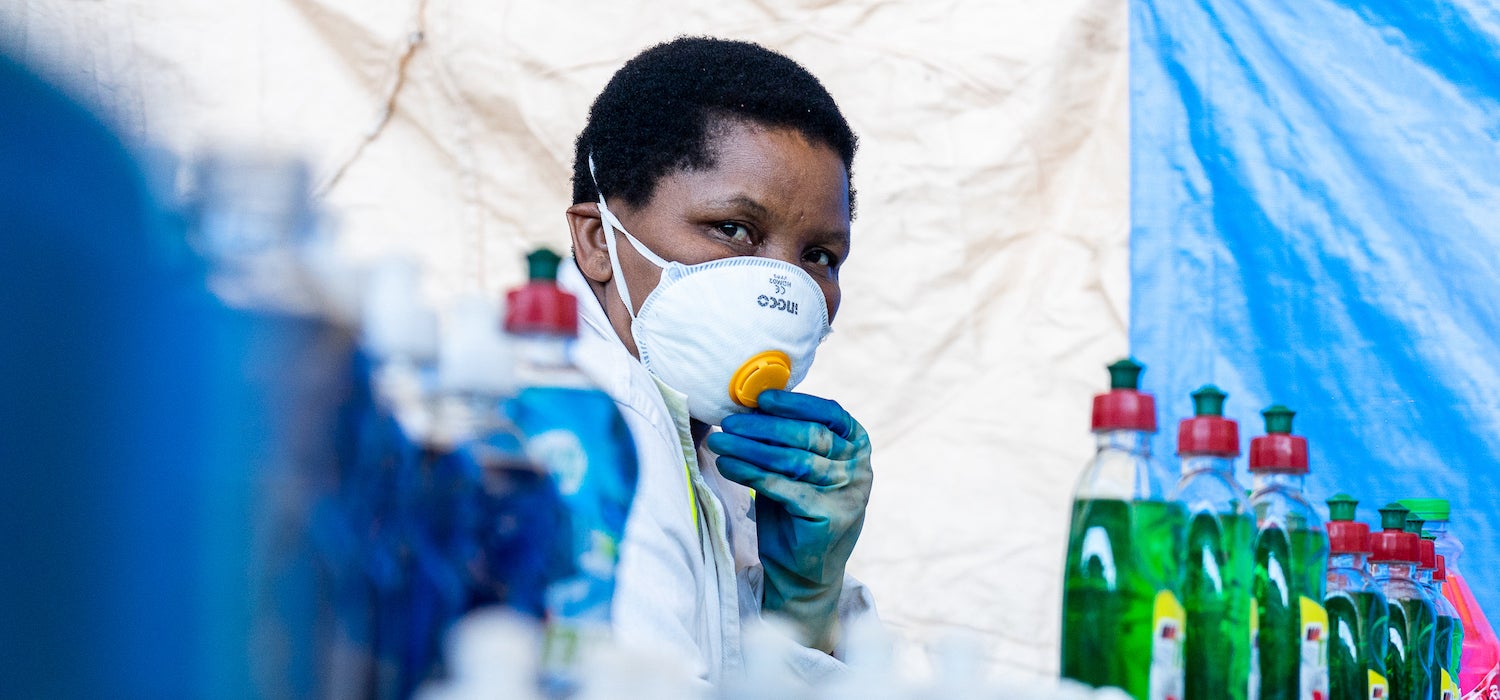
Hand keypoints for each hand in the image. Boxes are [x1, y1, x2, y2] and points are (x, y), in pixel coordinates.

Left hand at [704, 390, 872, 653]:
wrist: (803, 569)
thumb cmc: (794, 508)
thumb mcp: (797, 465)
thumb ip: (786, 437)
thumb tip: (749, 403)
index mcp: (857, 444)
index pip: (829, 413)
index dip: (795, 403)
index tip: (761, 398)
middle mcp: (859, 467)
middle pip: (808, 436)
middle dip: (764, 426)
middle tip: (729, 421)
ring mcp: (848, 493)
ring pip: (793, 460)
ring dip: (750, 448)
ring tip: (720, 442)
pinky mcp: (828, 517)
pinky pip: (783, 487)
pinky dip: (751, 474)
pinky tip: (727, 466)